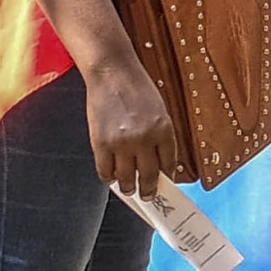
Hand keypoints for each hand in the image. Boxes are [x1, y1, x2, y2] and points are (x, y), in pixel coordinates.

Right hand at [84, 54, 188, 197]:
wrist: (112, 74)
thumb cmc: (137, 88)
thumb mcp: (159, 110)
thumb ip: (159, 135)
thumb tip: (158, 161)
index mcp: (164, 129)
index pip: (169, 163)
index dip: (167, 177)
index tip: (165, 184)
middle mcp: (145, 139)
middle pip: (148, 176)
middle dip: (149, 189)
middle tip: (148, 196)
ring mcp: (122, 143)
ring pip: (126, 178)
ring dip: (128, 188)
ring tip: (129, 189)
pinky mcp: (101, 144)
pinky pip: (105, 171)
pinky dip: (109, 178)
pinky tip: (111, 177)